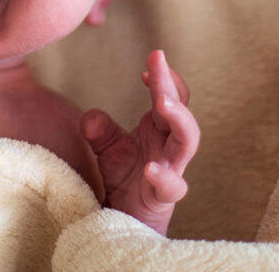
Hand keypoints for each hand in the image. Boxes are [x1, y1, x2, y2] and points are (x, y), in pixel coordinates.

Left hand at [80, 49, 198, 234]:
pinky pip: (172, 186)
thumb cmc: (125, 178)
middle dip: (171, 86)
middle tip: (157, 64)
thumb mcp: (107, 148)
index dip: (162, 76)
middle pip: (179, 111)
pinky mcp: (164, 197)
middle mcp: (169, 146)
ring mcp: (171, 170)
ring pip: (187, 141)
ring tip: (162, 102)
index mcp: (158, 129)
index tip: (151, 59)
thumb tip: (90, 117)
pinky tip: (151, 168)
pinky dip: (164, 176)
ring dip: (178, 119)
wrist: (126, 218)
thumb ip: (98, 129)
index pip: (169, 95)